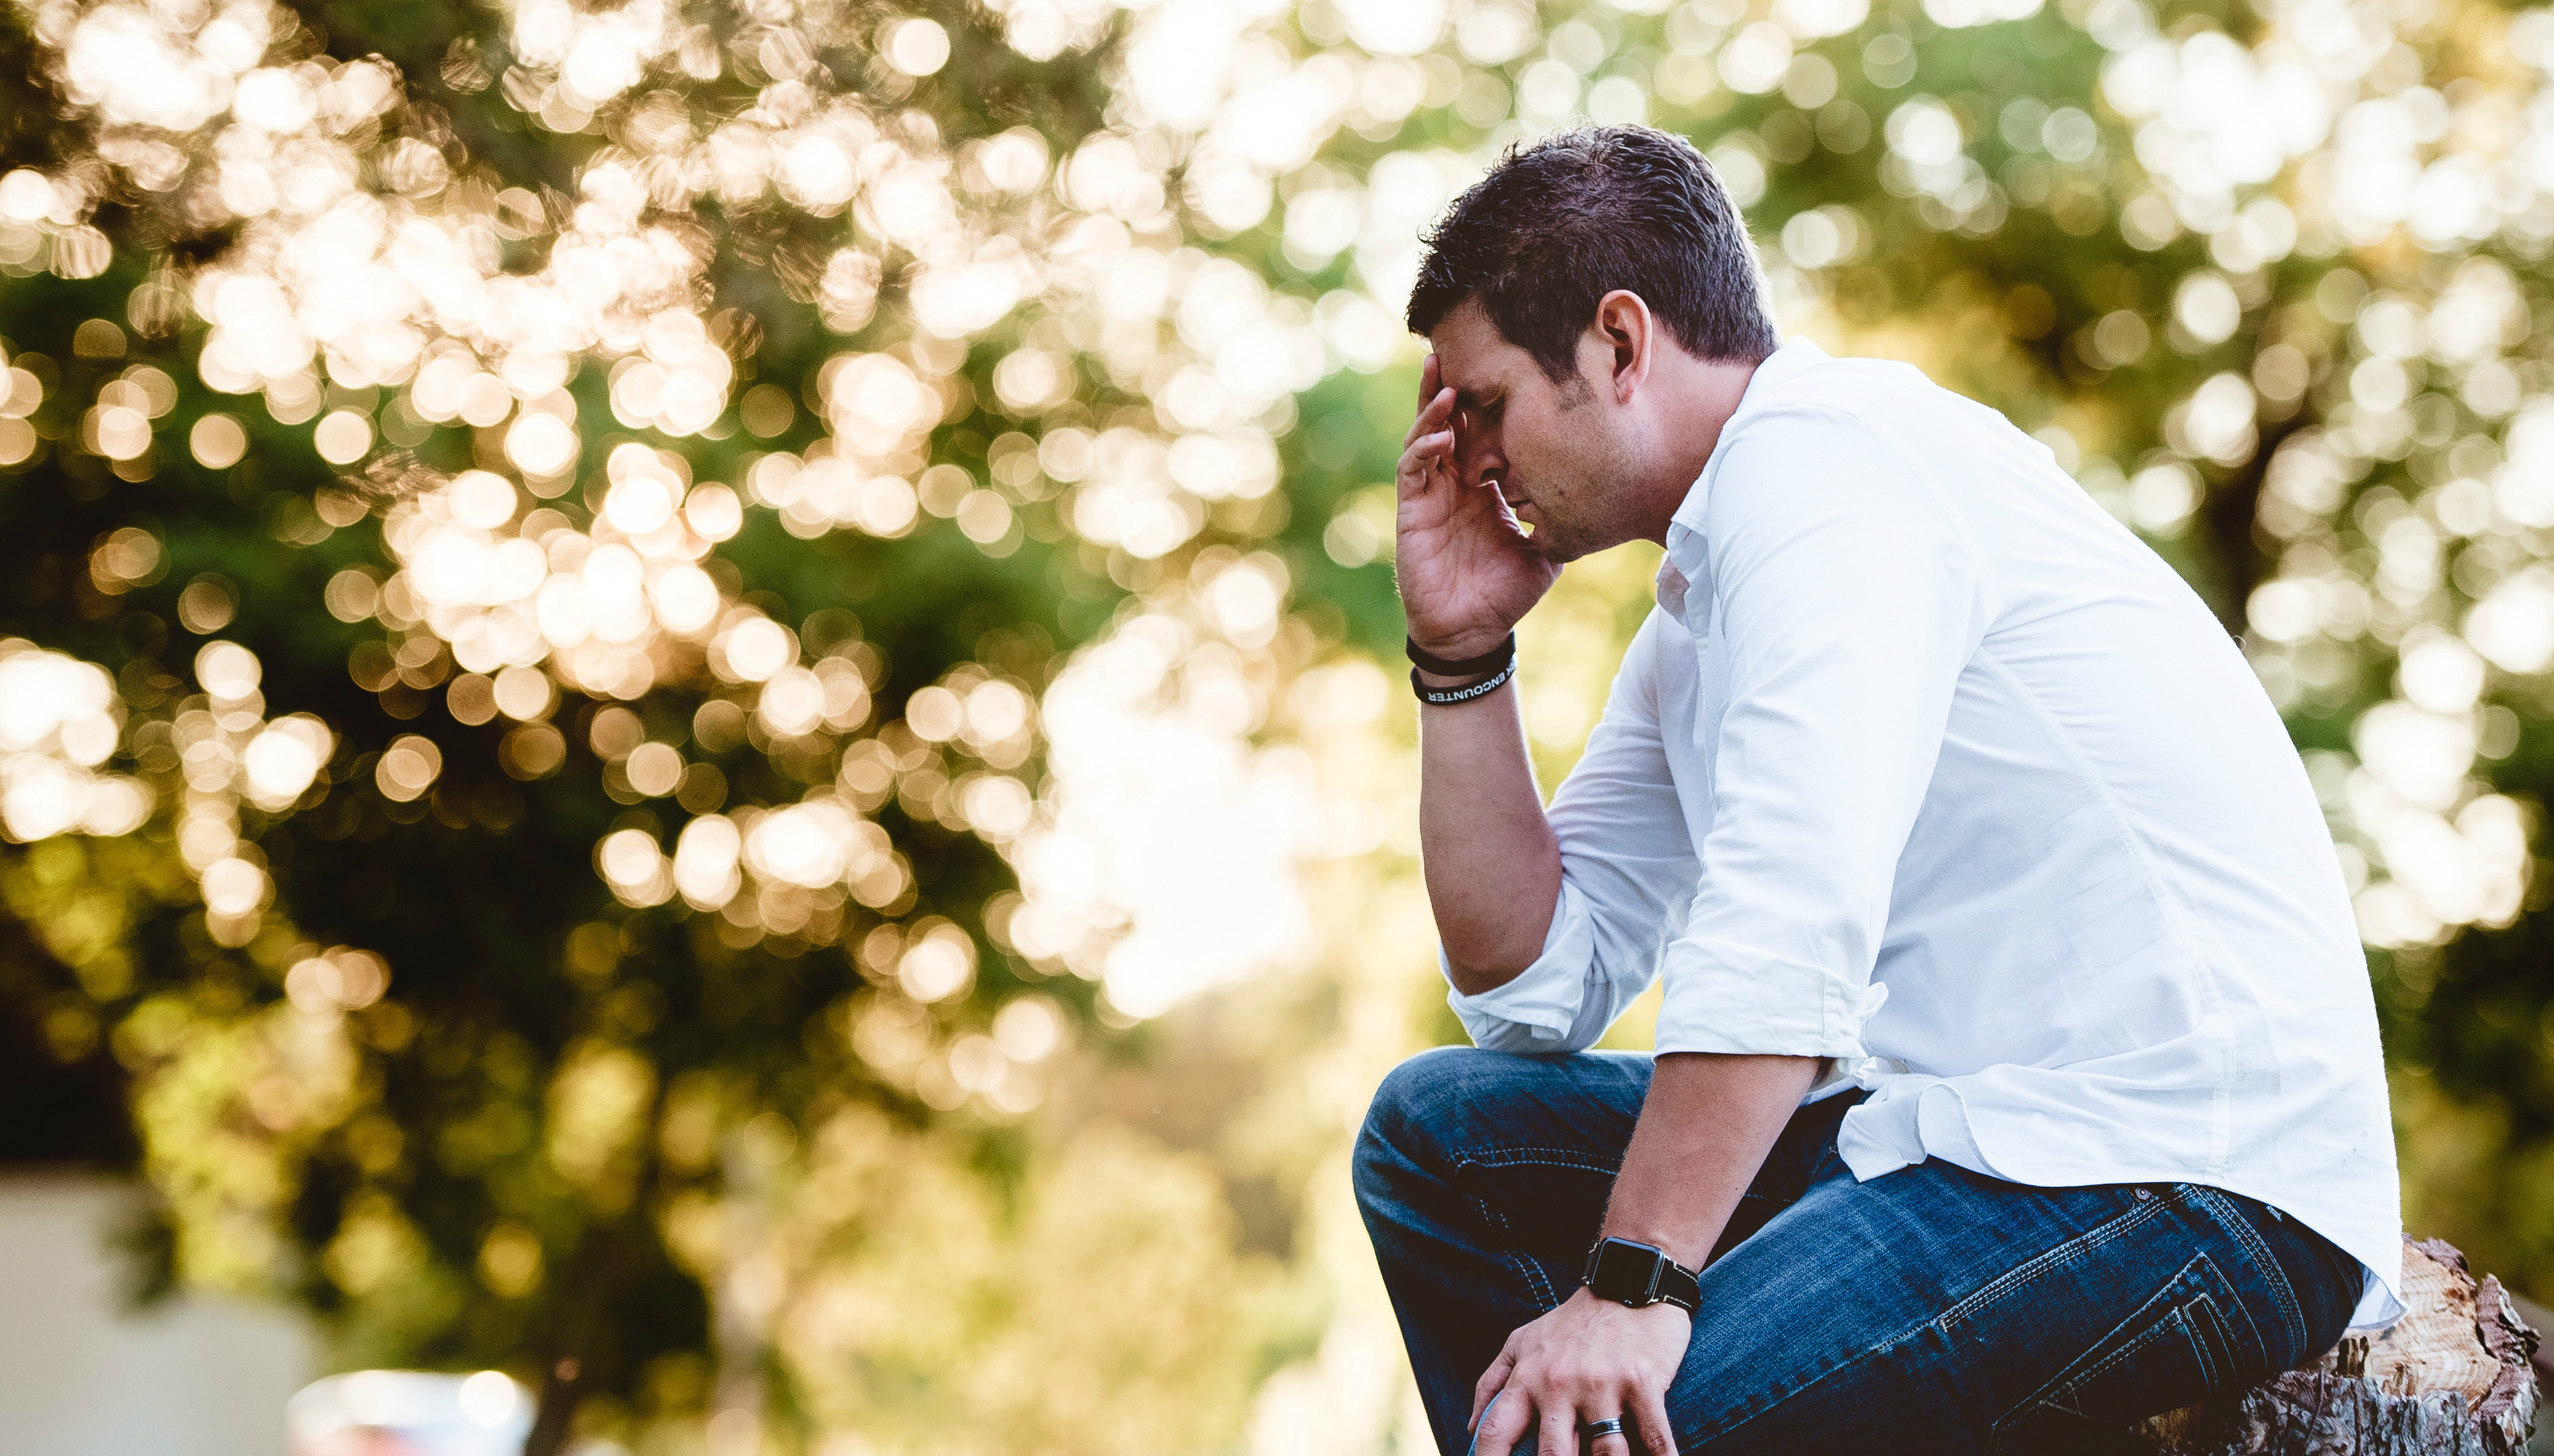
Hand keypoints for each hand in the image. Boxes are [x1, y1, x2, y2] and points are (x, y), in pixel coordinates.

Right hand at [1396, 353, 1559, 661]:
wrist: (1473, 631)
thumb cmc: (1505, 592)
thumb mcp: (1546, 550)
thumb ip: (1561, 520)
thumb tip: (1600, 496)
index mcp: (1485, 484)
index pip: (1484, 430)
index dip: (1489, 400)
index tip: (1507, 366)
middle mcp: (1455, 481)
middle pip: (1449, 421)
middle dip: (1451, 385)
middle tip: (1459, 347)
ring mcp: (1431, 493)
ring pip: (1425, 436)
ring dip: (1432, 408)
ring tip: (1446, 381)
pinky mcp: (1412, 511)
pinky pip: (1413, 470)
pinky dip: (1424, 449)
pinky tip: (1441, 437)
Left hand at [1470, 1288, 1685, 1455]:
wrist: (1628, 1280)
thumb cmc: (1573, 1321)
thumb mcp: (1521, 1341)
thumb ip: (1492, 1382)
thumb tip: (1470, 1429)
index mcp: (1528, 1377)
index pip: (1496, 1431)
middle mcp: (1560, 1383)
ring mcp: (1603, 1385)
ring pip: (1605, 1454)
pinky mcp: (1643, 1382)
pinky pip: (1654, 1436)